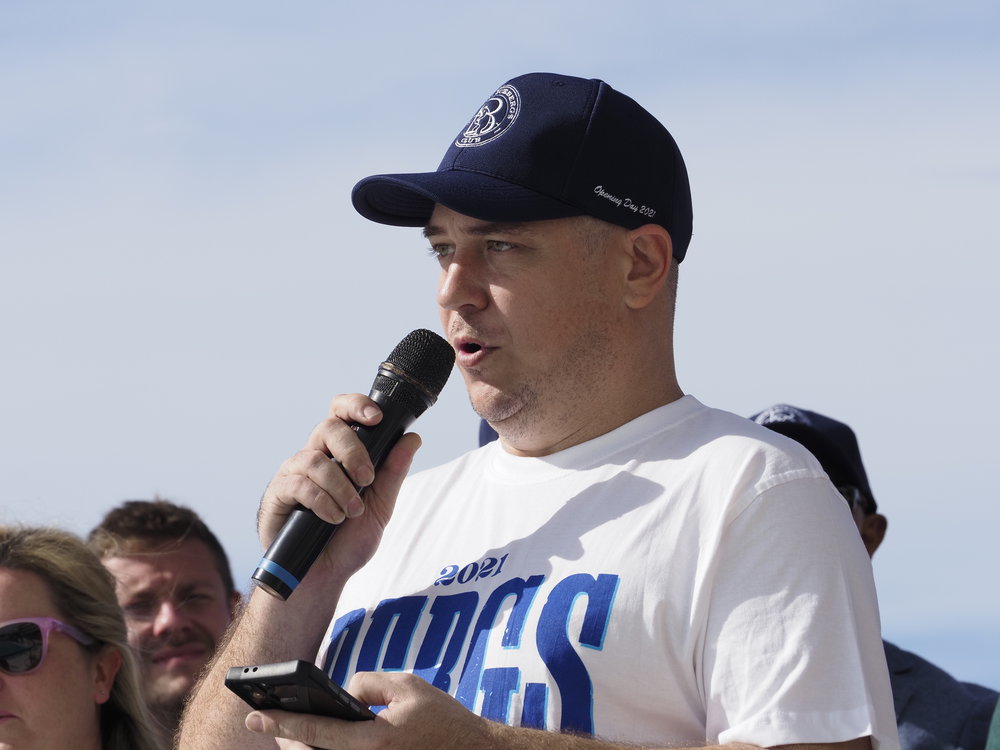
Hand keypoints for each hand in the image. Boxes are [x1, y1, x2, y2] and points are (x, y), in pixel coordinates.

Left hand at [245, 672, 495, 749]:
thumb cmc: (442, 718)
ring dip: (306, 748)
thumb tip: (342, 695)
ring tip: (292, 734)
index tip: (255, 716)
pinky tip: (321, 742)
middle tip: (268, 723)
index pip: (316, 730)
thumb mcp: (407, 686)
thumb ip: (367, 683)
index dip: (281, 722)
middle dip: (287, 740)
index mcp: (372, 741)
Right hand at [257, 393, 421, 579]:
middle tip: (367, 479)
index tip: (377, 417)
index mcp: (340, 454)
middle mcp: (316, 456)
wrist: (323, 577)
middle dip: (353, 451)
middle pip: (328, 427)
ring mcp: (294, 473)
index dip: (356, 406)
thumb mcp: (381, 506)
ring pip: (315, 459)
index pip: (342, 414)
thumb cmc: (349, 541)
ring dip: (340, 486)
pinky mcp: (278, 493)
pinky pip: (298, 484)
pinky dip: (322, 501)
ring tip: (352, 511)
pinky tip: (333, 518)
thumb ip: (393, 472)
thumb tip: (412, 438)